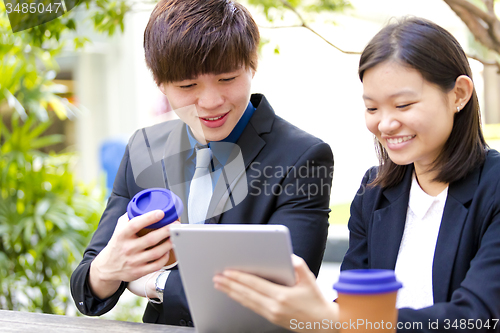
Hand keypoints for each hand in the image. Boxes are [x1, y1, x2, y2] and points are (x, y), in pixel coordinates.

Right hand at [89, 211, 178, 298]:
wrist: (107, 267)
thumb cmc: (117, 244)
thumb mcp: (118, 229)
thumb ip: (129, 217)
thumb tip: (143, 206)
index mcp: (121, 235)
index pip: (135, 225)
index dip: (149, 218)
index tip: (161, 213)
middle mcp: (127, 248)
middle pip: (151, 239)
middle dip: (166, 231)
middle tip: (176, 225)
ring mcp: (134, 261)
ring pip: (156, 253)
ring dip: (169, 244)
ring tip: (175, 237)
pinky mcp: (139, 272)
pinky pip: (156, 265)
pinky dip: (164, 258)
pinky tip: (167, 251)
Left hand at [213, 255, 338, 332]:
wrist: (323, 324)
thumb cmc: (316, 300)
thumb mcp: (309, 278)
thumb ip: (297, 264)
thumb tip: (286, 255)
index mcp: (282, 296)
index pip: (255, 284)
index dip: (239, 278)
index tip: (227, 272)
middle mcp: (274, 306)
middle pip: (246, 294)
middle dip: (229, 285)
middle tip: (217, 277)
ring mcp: (271, 314)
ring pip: (246, 302)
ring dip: (231, 292)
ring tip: (220, 285)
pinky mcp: (271, 318)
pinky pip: (252, 307)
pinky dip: (241, 299)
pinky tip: (234, 294)